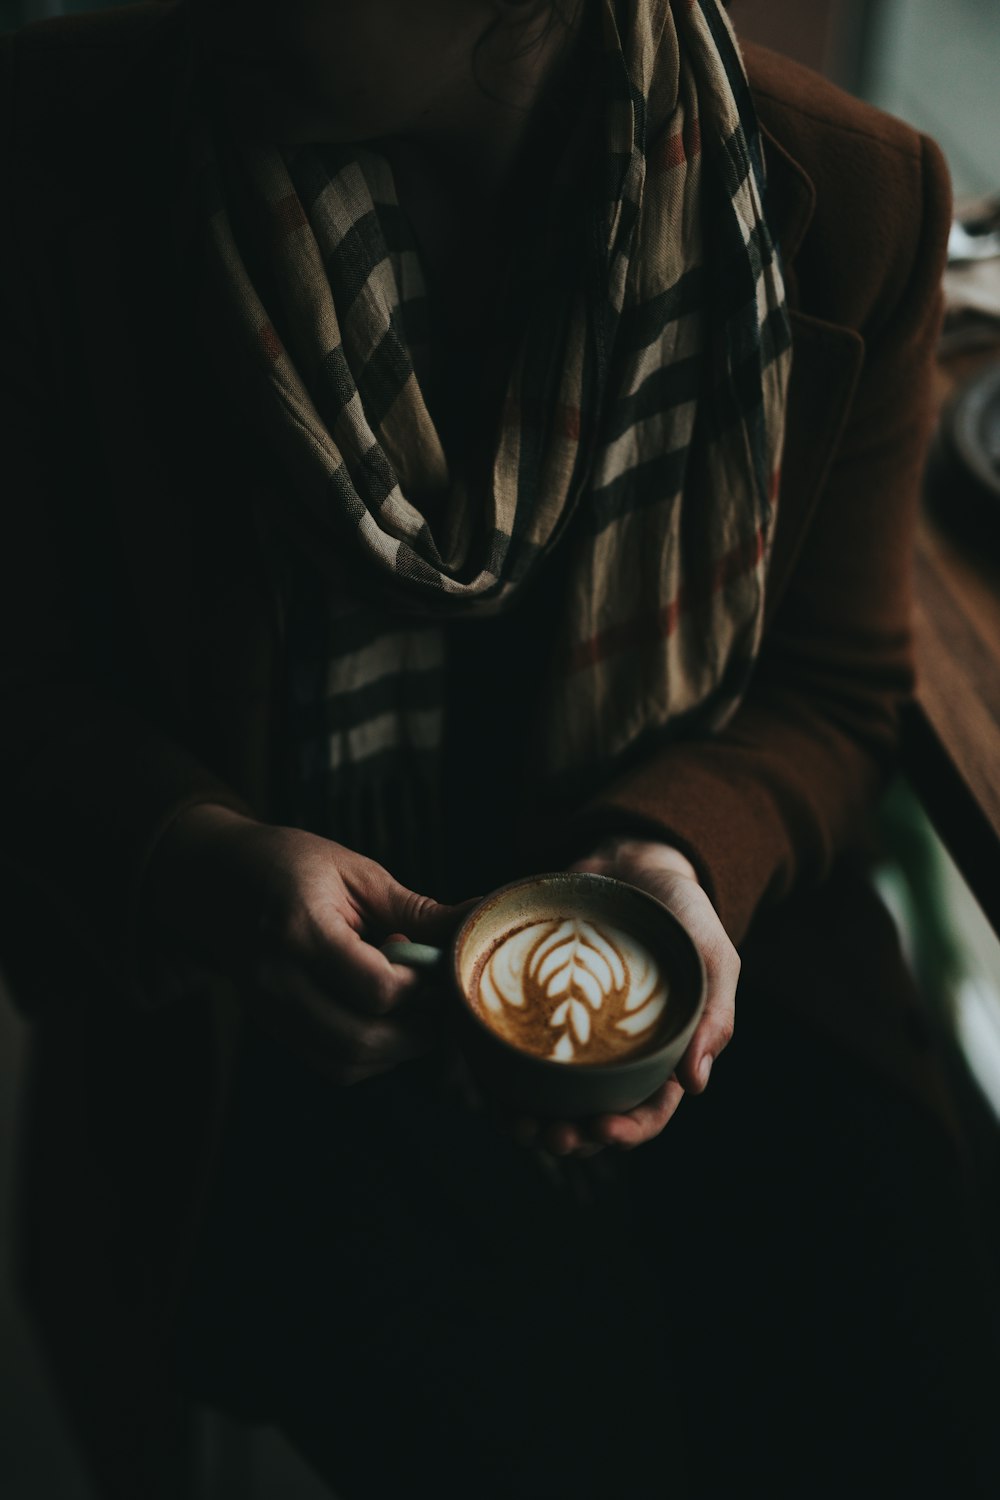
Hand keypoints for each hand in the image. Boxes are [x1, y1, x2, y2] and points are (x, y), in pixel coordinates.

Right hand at [141, 803, 473, 1084]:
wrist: (216, 878)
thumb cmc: (290, 864)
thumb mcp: (356, 872)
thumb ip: (417, 909)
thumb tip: (478, 919)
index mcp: (302, 931)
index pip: (376, 989)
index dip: (419, 987)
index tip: (432, 964)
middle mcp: (278, 980)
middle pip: (361, 1041)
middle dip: (415, 1032)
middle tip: (437, 1002)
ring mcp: (268, 1009)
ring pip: (344, 1063)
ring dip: (393, 1050)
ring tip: (413, 1012)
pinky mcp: (269, 1025)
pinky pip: (327, 1062)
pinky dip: (365, 1055)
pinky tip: (382, 1020)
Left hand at [511, 837, 738, 1157]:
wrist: (634, 864)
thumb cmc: (683, 916)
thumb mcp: (713, 958)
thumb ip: (714, 1016)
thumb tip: (696, 1085)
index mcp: (662, 1055)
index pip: (649, 1111)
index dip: (627, 1131)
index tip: (600, 1128)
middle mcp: (615, 1055)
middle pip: (594, 1116)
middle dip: (572, 1137)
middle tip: (550, 1136)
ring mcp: (574, 1035)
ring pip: (551, 1097)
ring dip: (533, 1120)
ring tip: (515, 1122)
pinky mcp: (538, 1010)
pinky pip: (517, 1052)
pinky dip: (502, 1074)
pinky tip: (488, 1081)